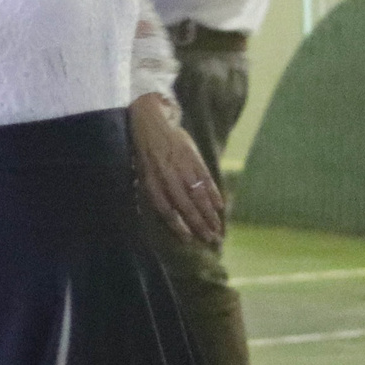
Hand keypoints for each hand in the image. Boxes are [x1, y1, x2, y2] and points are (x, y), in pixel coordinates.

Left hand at [130, 92, 223, 244]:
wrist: (152, 124)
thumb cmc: (146, 154)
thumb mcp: (143, 174)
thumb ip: (155, 193)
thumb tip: (169, 217)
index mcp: (152, 183)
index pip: (166, 210)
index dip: (178, 226)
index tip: (189, 240)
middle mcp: (167, 177)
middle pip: (185, 206)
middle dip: (199, 225)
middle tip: (210, 239)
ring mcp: (182, 167)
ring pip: (198, 195)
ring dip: (209, 213)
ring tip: (217, 228)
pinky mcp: (193, 158)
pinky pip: (205, 179)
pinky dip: (213, 193)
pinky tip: (220, 206)